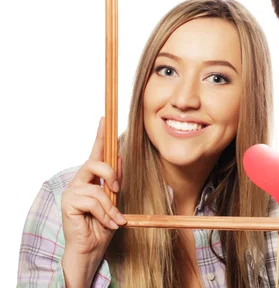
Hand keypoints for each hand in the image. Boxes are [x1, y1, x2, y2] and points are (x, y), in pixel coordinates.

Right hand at [61, 117, 125, 259]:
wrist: (91, 249)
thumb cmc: (103, 226)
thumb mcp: (115, 201)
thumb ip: (116, 181)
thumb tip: (121, 159)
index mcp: (91, 179)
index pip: (96, 152)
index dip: (100, 135)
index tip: (104, 119)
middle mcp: (79, 182)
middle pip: (94, 162)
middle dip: (111, 173)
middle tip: (118, 190)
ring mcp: (71, 192)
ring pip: (98, 188)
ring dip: (111, 207)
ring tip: (115, 220)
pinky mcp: (68, 203)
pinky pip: (94, 201)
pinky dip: (105, 214)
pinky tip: (107, 223)